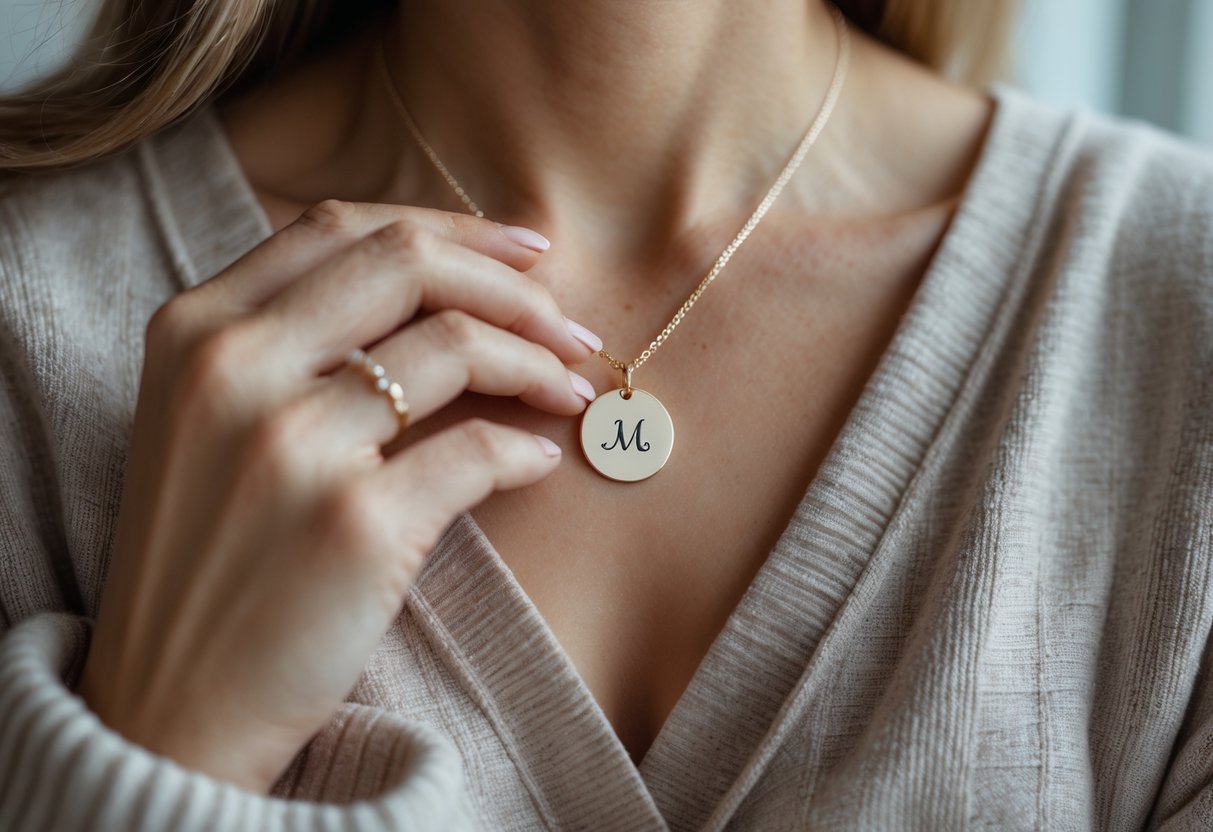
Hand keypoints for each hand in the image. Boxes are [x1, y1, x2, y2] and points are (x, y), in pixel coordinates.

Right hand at [76, 200, 599, 791]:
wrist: (172, 704)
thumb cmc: (208, 558)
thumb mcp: (206, 422)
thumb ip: (287, 342)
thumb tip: (441, 289)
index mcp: (195, 330)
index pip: (342, 228)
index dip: (453, 229)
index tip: (525, 252)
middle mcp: (234, 369)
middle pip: (407, 264)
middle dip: (511, 285)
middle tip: (568, 323)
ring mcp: (291, 445)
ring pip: (456, 346)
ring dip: (538, 361)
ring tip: (571, 390)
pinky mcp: (352, 525)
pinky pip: (479, 452)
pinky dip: (526, 449)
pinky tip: (538, 460)